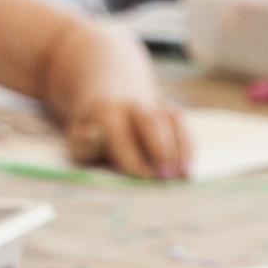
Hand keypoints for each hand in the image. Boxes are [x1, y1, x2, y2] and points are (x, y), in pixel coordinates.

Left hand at [64, 95, 191, 180]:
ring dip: (180, 149)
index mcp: (107, 111)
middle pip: (151, 123)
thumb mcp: (78, 136)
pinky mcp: (170, 110)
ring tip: (184, 174)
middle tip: (165, 177)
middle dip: (160, 149)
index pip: (121, 134)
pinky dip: (189, 146)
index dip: (131, 156)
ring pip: (172, 122)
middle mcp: (134, 105)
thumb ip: (84, 143)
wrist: (109, 90)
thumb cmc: (93, 128)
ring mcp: (155, 104)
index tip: (141, 177)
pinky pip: (183, 125)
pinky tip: (189, 168)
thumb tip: (96, 137)